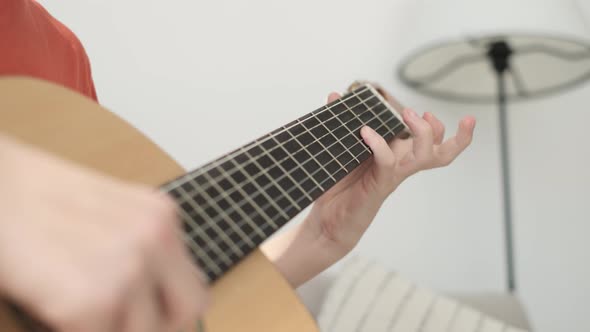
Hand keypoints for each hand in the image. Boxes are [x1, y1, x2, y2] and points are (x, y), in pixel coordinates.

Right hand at [0, 136, 207, 331]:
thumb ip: (140, 250)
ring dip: (113, 329)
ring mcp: (129, 269)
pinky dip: (78, 331)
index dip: (171, 310)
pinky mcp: (93, 300)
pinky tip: (58, 312)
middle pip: (187, 312)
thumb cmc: (34, 199)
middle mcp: (156, 239)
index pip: (194, 286)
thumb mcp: (110, 215)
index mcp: (162, 217)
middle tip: (122, 324)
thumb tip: (153, 299)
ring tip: (83, 313)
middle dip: (157, 328)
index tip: (152, 319)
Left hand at [263, 86, 474, 286]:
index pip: (431, 144)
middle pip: (441, 154)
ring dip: (423, 133)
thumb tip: (335, 96)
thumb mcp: (340, 150)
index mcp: (396, 157)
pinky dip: (379, 144)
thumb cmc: (336, 187)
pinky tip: (366, 132)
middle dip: (453, 135)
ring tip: (409, 115)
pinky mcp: (378, 186)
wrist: (327, 223)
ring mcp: (391, 176)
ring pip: (424, 157)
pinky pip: (388, 162)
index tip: (427, 112)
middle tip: (429, 115)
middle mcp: (399, 166)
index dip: (438, 128)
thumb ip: (341, 123)